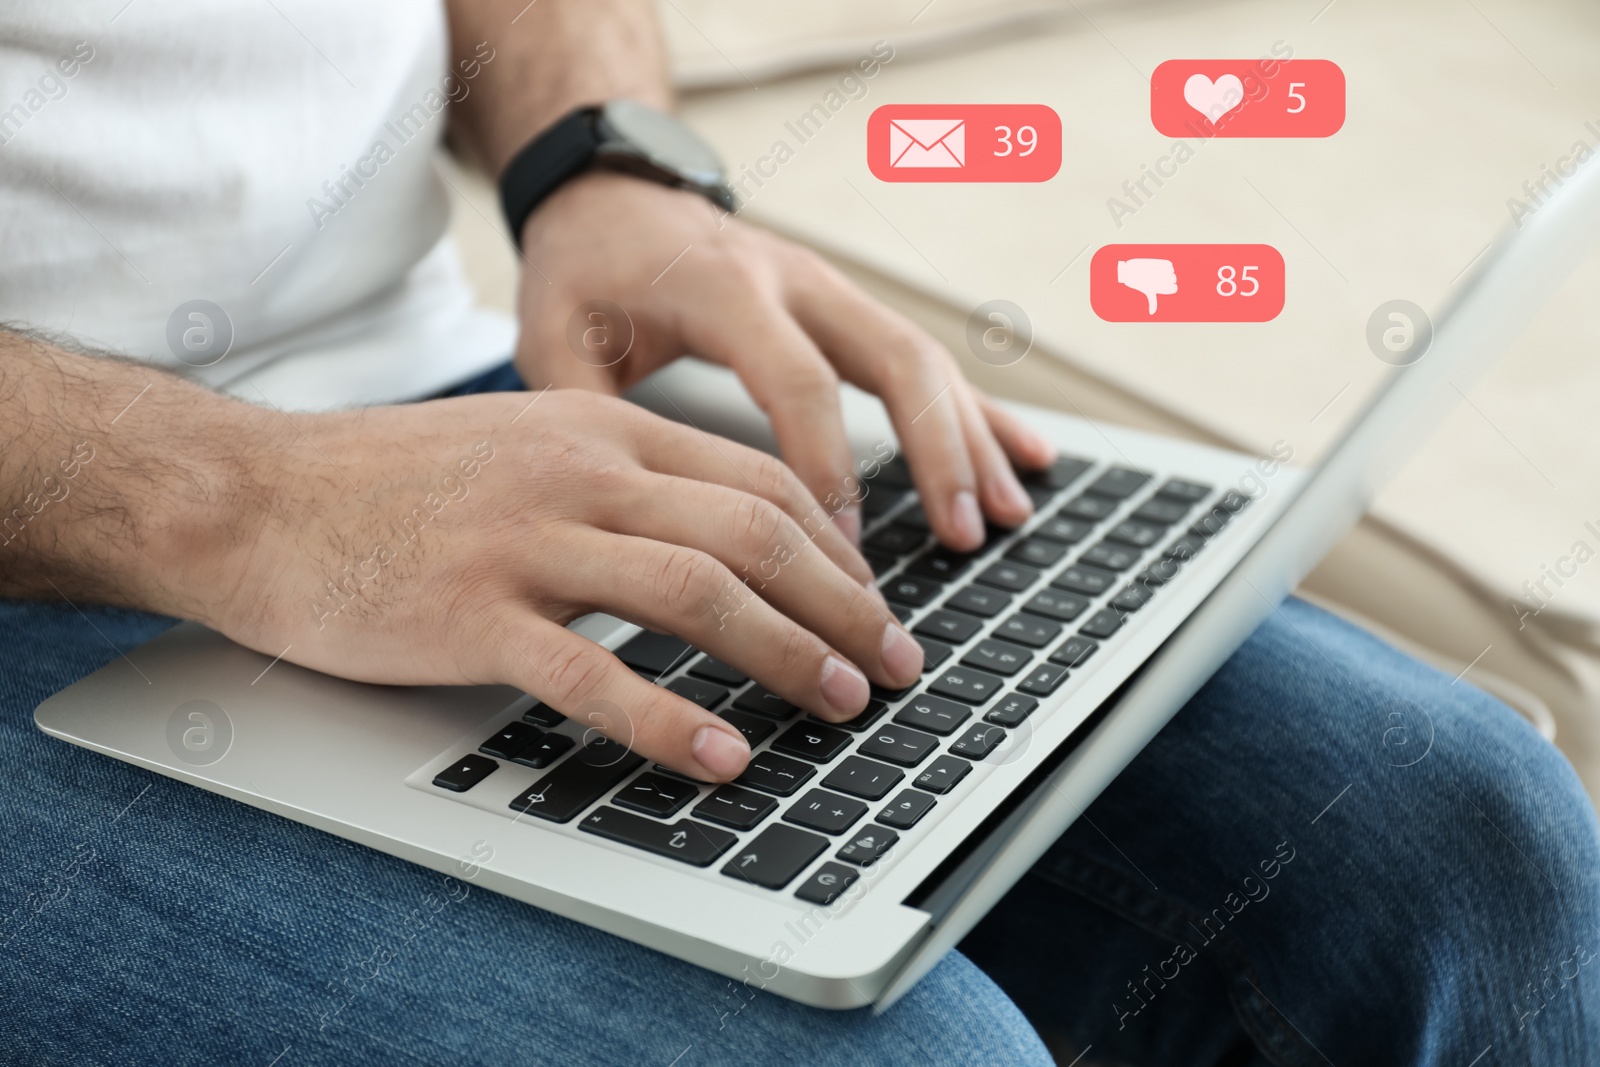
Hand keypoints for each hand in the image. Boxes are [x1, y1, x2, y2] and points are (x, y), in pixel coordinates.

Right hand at [212, 390, 923, 780]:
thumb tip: (716, 539)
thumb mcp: (523, 446)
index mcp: (601, 428)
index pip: (757, 481)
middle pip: (753, 533)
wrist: (254, 495)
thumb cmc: (390, 481)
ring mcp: (525, 539)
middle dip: (843, 604)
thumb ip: (617, 479)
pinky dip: (669, 719)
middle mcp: (578, 471)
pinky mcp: (471, 613)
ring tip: (842, 703)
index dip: (837, 548)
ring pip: (696, 592)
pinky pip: (592, 671)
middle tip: (893, 663)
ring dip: (787, 652)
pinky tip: (720, 757)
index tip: (871, 601)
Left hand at [513, 172, 1056, 549]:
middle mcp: (797, 280)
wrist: (613, 192)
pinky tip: (1026, 460)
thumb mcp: (554, 336)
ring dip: (971, 440)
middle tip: (961, 537)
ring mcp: (833, 290)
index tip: (845, 554)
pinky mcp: (849, 308)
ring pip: (927, 359)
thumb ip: (589, 419)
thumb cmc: (583, 269)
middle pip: (897, 359)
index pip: (799, 383)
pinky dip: (978, 414)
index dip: (829, 471)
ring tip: (1005, 518)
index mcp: (726, 288)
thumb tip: (630, 523)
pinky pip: (928, 359)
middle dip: (938, 453)